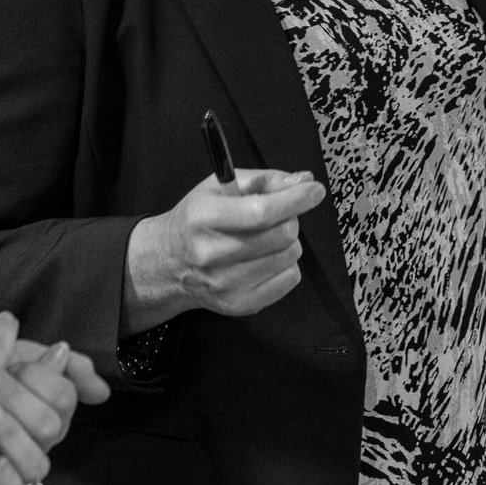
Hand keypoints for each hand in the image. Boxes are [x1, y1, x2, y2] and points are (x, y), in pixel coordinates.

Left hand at [0, 312, 112, 484]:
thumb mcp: (27, 358)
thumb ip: (68, 366)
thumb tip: (100, 390)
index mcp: (51, 411)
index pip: (63, 397)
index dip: (40, 377)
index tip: (12, 361)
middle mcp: (41, 441)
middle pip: (48, 426)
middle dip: (15, 395)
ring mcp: (22, 468)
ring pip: (35, 465)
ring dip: (9, 432)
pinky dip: (7, 484)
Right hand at [122, 169, 325, 333]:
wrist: (170, 262)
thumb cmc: (199, 218)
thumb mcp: (221, 186)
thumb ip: (265, 180)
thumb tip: (304, 181)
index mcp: (203, 217)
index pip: (260, 212)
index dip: (295, 200)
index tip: (315, 190)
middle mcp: (210, 254)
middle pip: (280, 236)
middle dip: (290, 219)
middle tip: (279, 215)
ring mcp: (224, 284)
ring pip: (288, 257)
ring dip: (287, 242)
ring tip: (267, 238)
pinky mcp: (238, 304)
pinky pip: (289, 280)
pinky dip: (286, 265)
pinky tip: (265, 258)